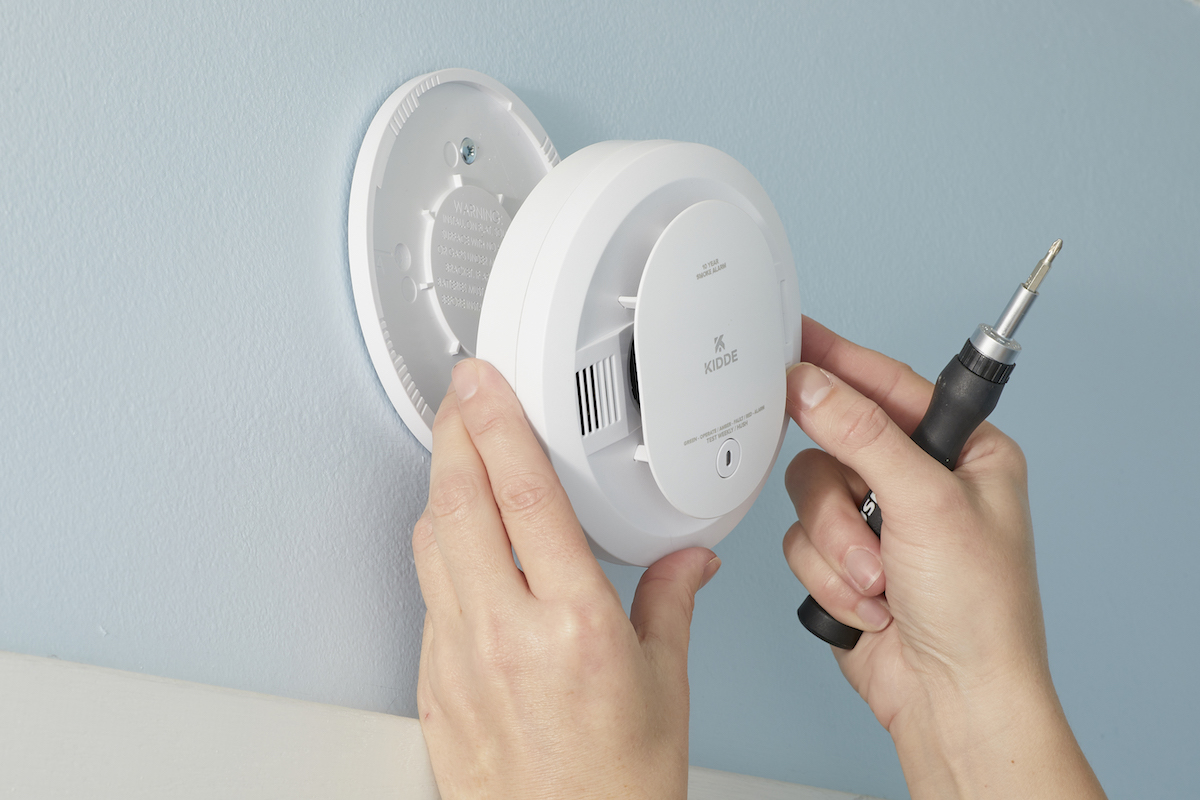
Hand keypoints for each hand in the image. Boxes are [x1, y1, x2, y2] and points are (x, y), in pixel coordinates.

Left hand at [413, 358, 719, 799]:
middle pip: (460, 501)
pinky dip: (440, 549)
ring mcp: (457, 657)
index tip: (485, 383)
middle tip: (461, 398)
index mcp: (573, 623)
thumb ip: (670, 604)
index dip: (499, 423)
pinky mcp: (432, 682)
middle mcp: (505, 633)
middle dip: (455, 433)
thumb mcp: (666, 685)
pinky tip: (461, 543)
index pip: (524, 495)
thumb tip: (686, 563)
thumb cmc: (616, 785)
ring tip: (460, 458)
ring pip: (431, 541)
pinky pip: (426, 593)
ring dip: (442, 487)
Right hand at [783, 317, 1104, 798]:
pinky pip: (801, 542)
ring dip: (839, 548)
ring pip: (810, 497)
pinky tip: (869, 605)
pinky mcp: (844, 561)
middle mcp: (918, 481)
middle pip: (836, 444)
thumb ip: (861, 435)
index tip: (795, 337)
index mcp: (962, 452)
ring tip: (878, 581)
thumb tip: (811, 383)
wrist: (953, 699)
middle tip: (859, 512)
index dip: (841, 361)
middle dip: (844, 501)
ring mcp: (878, 522)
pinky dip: (829, 577)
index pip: (890, 386)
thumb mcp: (927, 503)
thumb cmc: (980, 610)